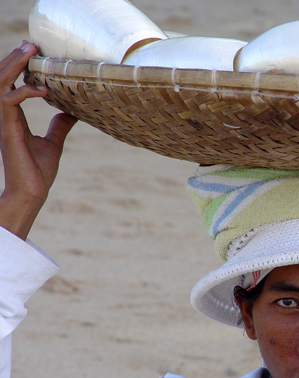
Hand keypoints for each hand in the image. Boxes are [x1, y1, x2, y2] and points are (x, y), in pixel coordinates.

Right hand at [0, 41, 76, 239]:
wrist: (32, 191)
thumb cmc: (39, 170)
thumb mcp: (53, 143)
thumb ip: (59, 126)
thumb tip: (72, 114)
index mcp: (13, 116)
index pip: (11, 83)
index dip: (19, 66)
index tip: (34, 52)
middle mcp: (5, 115)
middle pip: (2, 77)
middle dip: (15, 58)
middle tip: (31, 44)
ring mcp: (4, 121)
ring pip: (0, 84)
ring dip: (14, 66)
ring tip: (31, 52)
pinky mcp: (8, 130)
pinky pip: (9, 102)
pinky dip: (25, 92)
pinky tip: (44, 90)